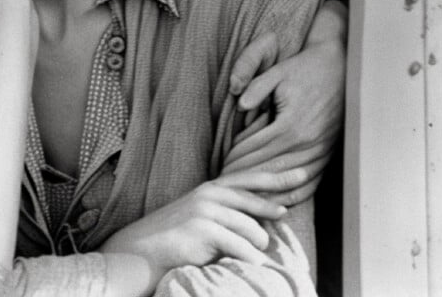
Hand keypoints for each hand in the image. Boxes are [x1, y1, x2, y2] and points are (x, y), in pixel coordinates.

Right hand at [100, 170, 288, 281]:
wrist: (140, 252)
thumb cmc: (174, 241)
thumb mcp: (202, 220)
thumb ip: (228, 215)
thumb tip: (264, 223)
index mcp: (211, 190)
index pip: (248, 180)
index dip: (275, 177)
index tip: (301, 175)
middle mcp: (209, 194)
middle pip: (252, 195)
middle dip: (274, 202)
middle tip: (288, 208)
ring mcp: (204, 209)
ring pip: (251, 229)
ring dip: (257, 247)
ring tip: (252, 257)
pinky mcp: (202, 228)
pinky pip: (239, 246)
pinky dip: (248, 259)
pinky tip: (252, 266)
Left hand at [222, 2, 347, 204]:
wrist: (340, 70)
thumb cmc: (304, 70)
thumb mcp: (277, 72)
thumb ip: (256, 87)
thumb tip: (239, 105)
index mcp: (292, 124)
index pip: (256, 150)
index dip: (235, 160)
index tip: (220, 167)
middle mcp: (308, 143)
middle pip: (269, 170)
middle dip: (245, 179)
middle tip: (226, 187)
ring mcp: (321, 152)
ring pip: (288, 181)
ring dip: (265, 190)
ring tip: (244, 198)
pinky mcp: (329, 156)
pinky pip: (310, 183)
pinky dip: (291, 194)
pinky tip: (276, 201)